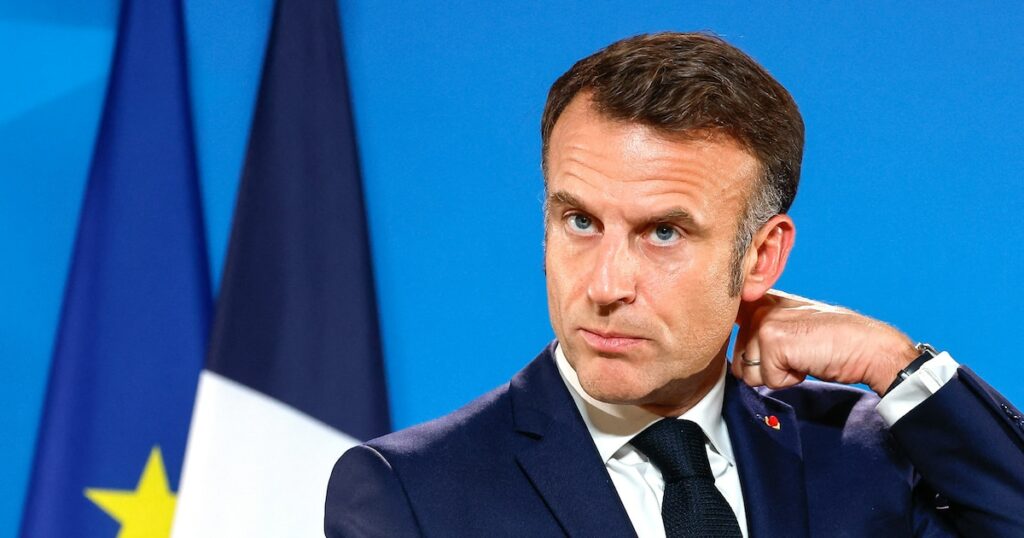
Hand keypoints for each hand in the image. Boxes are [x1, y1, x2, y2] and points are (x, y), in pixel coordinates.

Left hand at [732, 290, 918, 395]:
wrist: (869, 346)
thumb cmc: (836, 342)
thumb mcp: (794, 327)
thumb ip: (764, 329)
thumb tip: (735, 351)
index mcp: (763, 302)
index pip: (728, 328)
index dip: (742, 350)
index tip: (772, 349)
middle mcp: (759, 307)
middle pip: (738, 360)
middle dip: (766, 368)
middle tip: (797, 354)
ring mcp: (764, 322)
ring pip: (749, 373)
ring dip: (777, 375)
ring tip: (803, 356)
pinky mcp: (772, 341)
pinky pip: (767, 380)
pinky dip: (788, 380)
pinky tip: (807, 362)